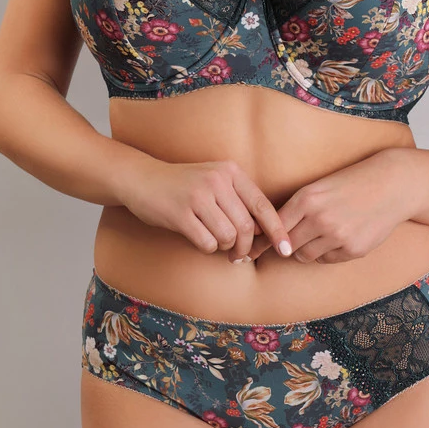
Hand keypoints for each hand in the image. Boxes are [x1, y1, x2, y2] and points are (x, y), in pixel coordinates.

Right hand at [119, 157, 294, 261]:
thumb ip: (239, 200)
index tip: (286, 249)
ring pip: (228, 237)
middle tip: (238, 255)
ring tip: (214, 241)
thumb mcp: (214, 181)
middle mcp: (217, 181)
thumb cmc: (183, 185)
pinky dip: (206, 247)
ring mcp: (198, 196)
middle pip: (247, 227)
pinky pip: (207, 243)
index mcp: (231, 172)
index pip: (263, 206)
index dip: (277, 231)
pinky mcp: (181, 213)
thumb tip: (264, 233)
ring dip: (224, 247)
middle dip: (246, 247)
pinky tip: (197, 237)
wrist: (142, 179)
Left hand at [246, 147, 419, 264]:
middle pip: (287, 245)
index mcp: (307, 198)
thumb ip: (297, 208)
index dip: (262, 240)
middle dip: (285, 245)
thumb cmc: (352, 183)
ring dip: (306, 250)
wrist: (392, 184)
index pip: (274, 227)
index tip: (251, 250)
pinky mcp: (353, 249)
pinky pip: (327, 260)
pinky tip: (339, 237)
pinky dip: (327, 253)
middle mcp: (319, 218)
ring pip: (305, 256)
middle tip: (287, 243)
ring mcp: (337, 236)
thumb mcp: (320, 187)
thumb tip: (271, 233)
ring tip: (319, 235)